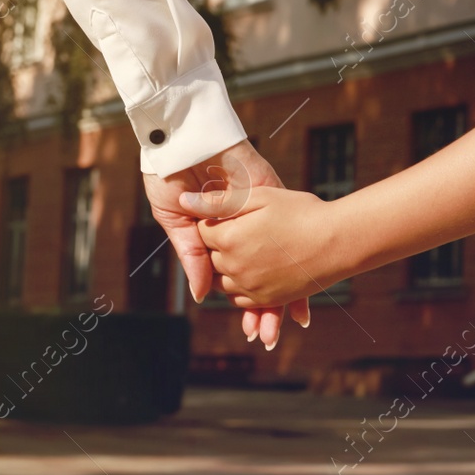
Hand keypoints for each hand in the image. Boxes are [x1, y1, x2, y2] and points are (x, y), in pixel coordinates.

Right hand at [141, 140, 309, 347]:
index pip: (237, 277)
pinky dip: (296, 256)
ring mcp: (260, 212)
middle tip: (269, 337)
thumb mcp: (176, 220)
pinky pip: (288, 226)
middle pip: (263, 274)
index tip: (253, 331)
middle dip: (266, 308)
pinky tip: (304, 282)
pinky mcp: (271, 193)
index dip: (246, 305)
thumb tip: (203, 295)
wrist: (182, 137)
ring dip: (283, 292)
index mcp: (219, 235)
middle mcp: (244, 227)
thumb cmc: (170, 175)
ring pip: (280, 258)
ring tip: (285, 323)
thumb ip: (193, 255)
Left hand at [187, 185, 347, 307]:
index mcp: (229, 238)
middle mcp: (234, 267)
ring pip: (221, 281)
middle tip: (243, 229)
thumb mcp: (260, 196)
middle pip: (210, 257)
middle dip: (219, 244)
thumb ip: (219, 202)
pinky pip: (239, 298)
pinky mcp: (266, 299)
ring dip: (226, 268)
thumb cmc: (301, 211)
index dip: (214, 219)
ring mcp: (250, 287)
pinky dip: (239, 288)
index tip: (230, 212)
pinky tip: (252, 272)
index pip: (203, 231)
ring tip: (247, 250)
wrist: (338, 240)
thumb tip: (184, 200)